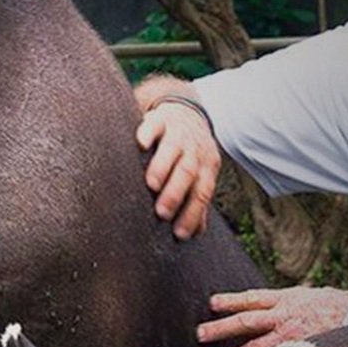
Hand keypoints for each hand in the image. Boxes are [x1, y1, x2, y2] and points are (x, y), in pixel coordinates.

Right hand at [133, 75, 220, 238]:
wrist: (187, 112)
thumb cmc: (190, 152)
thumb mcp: (200, 174)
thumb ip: (196, 200)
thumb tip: (196, 233)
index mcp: (206, 166)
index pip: (203, 192)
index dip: (193, 213)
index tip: (179, 233)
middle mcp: (194, 149)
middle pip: (189, 172)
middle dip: (176, 194)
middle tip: (162, 213)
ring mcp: (177, 132)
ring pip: (173, 149)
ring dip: (163, 167)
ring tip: (152, 185)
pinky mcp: (160, 118)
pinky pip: (154, 124)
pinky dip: (148, 133)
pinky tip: (140, 145)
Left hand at [198, 287, 347, 346]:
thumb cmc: (341, 305)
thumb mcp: (314, 294)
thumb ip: (295, 300)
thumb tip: (281, 303)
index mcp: (288, 298)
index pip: (252, 298)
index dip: (231, 300)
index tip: (213, 303)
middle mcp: (284, 315)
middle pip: (245, 321)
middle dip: (221, 327)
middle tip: (200, 333)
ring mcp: (290, 336)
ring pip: (254, 346)